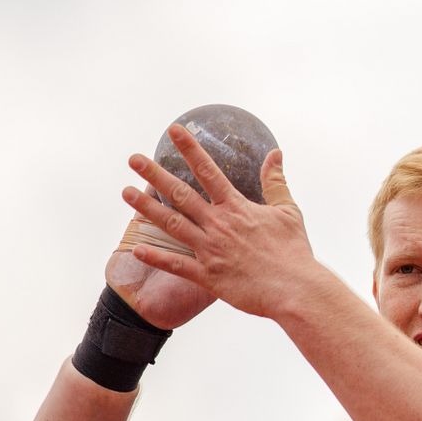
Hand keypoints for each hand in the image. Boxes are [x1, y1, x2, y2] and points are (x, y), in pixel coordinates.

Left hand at [118, 124, 316, 321]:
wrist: (295, 289)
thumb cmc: (294, 252)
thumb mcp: (288, 211)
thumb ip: (276, 181)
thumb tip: (275, 153)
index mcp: (236, 207)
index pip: (208, 171)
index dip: (189, 149)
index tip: (173, 131)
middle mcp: (218, 225)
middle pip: (180, 194)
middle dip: (154, 174)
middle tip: (134, 159)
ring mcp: (210, 250)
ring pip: (172, 224)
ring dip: (146, 208)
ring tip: (126, 193)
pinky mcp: (209, 276)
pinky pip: (177, 265)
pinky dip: (156, 256)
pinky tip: (136, 248)